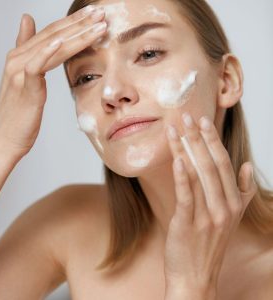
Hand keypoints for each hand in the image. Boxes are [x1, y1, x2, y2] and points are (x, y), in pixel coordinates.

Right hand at [0, 5, 106, 157]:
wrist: (5, 139)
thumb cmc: (19, 114)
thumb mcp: (25, 79)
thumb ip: (29, 51)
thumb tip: (27, 21)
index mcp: (21, 57)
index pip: (51, 33)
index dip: (73, 22)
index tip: (94, 15)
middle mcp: (18, 59)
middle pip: (53, 34)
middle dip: (79, 22)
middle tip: (100, 12)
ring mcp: (19, 71)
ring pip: (51, 46)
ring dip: (77, 34)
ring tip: (98, 24)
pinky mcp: (24, 86)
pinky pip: (37, 65)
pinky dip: (48, 52)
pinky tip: (62, 42)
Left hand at [163, 112, 256, 293]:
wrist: (195, 277)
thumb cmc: (208, 243)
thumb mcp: (230, 217)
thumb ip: (242, 191)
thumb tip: (247, 165)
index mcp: (233, 202)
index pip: (224, 163)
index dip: (213, 140)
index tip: (204, 120)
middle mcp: (224, 207)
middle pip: (211, 164)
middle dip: (199, 137)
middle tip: (187, 115)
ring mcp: (208, 216)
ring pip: (197, 175)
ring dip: (185, 149)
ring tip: (175, 129)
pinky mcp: (189, 223)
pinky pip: (187, 195)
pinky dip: (182, 176)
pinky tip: (176, 159)